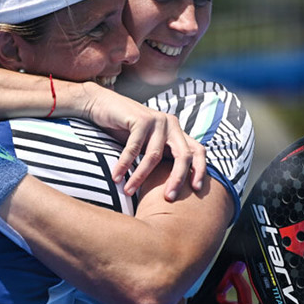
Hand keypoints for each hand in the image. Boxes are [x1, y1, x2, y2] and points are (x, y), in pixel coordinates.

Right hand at [80, 83, 206, 199]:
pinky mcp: (141, 119)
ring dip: (140, 177)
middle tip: (168, 198)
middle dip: (177, 179)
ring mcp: (157, 120)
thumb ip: (161, 157)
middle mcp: (171, 124)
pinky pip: (134, 148)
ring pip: (154, 155)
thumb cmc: (125, 130)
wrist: (102, 105)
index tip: (196, 190)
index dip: (201, 170)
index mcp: (177, 132)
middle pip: (183, 155)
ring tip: (128, 192)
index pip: (198, 151)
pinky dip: (124, 164)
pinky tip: (116, 177)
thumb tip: (170, 188)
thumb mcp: (148, 144)